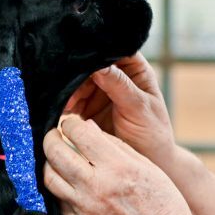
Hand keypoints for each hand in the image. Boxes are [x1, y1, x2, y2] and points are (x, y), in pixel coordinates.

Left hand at [43, 115, 195, 214]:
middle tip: (55, 136)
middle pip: (55, 153)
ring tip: (57, 159)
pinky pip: (58, 201)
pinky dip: (60, 188)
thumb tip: (88, 128)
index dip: (70, 124)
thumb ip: (115, 145)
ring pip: (49, 178)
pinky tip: (68, 183)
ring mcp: (84, 208)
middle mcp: (96, 186)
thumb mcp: (146, 166)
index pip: (79, 134)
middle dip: (51, 138)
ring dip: (49, 164)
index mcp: (116, 166)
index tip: (70, 124)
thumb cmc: (161, 202)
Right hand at [64, 52, 175, 169]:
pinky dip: (64, 104)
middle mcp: (116, 76)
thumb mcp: (139, 108)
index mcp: (134, 70)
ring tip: (66, 103)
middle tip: (68, 87)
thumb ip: (120, 86)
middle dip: (77, 74)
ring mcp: (100, 92)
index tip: (80, 58)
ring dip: (68, 90)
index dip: (96, 50)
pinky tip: (61, 109)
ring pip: (77, 82)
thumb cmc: (153, 134)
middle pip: (90, 65)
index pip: (113, 50)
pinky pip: (71, 100)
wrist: (148, 164)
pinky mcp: (87, 108)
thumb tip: (99, 66)